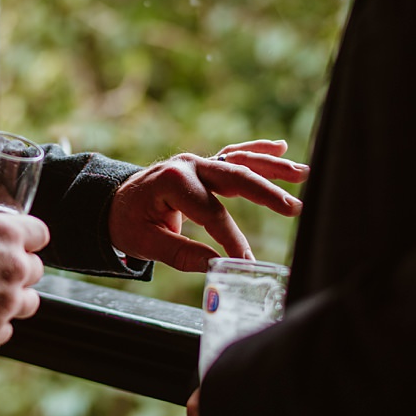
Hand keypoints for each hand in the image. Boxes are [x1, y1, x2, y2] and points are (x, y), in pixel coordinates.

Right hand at [0, 204, 48, 354]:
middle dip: (18, 271)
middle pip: (36, 270)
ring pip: (28, 303)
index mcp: (4, 234)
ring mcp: (5, 303)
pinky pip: (4, 331)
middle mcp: (12, 268)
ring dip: (12, 301)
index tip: (17, 244)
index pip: (39, 233)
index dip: (27, 238)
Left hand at [109, 140, 308, 271]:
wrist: (111, 203)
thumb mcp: (144, 242)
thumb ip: (180, 254)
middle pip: (234, 177)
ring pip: (239, 161)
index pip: (211, 213)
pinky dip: (257, 150)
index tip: (246, 261)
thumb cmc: (126, 222)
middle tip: (294, 209)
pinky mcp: (202, 165)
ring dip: (272, 166)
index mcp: (172, 182)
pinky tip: (281, 147)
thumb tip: (215, 267)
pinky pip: (233, 154)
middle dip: (266, 193)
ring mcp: (196, 161)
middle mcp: (187, 165)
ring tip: (303, 173)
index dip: (231, 239)